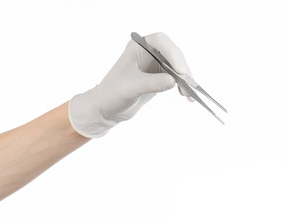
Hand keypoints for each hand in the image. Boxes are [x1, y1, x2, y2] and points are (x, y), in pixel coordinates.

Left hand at [69, 32, 192, 137]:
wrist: (106, 108)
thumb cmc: (112, 93)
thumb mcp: (132, 87)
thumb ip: (152, 83)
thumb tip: (174, 81)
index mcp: (138, 46)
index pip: (161, 41)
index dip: (173, 53)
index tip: (180, 71)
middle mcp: (148, 52)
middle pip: (173, 54)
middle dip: (182, 68)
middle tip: (188, 84)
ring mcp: (154, 65)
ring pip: (176, 67)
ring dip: (185, 79)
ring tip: (189, 95)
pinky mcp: (158, 78)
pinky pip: (175, 78)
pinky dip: (181, 86)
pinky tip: (186, 96)